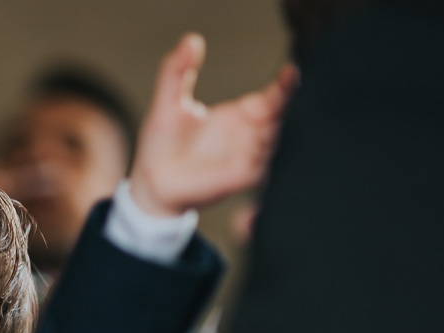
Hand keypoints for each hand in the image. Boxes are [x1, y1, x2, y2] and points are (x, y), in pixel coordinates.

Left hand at [130, 33, 298, 216]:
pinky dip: (269, 159)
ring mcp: (249, 158)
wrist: (151, 181)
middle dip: (292, 107)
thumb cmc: (162, 142)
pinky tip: (266, 149)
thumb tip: (190, 40)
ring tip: (278, 121)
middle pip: (285, 118)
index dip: (286, 85)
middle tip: (287, 97)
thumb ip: (177, 71)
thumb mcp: (169, 101)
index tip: (290, 72)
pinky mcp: (240, 179)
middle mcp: (250, 136)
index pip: (275, 97)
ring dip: (282, 132)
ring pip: (279, 143)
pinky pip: (265, 169)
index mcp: (241, 115)